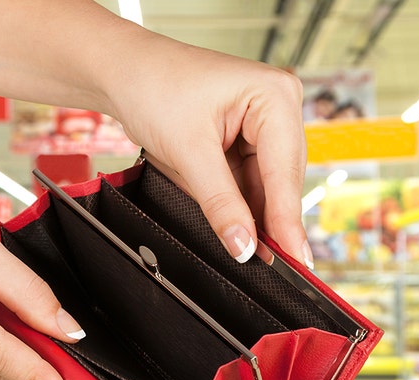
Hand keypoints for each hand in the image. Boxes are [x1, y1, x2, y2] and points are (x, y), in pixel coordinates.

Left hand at [106, 40, 310, 267]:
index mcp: (275, 96)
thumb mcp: (187, 151)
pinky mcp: (244, 139)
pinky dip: (241, 207)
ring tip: (254, 255)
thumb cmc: (153, 86)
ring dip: (257, 218)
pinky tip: (241, 232)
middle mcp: (277, 107)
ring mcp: (262, 124)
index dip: (287, 221)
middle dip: (272, 222)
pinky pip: (249, 182)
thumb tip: (244, 246)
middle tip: (278, 269)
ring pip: (267, 186)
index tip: (296, 261)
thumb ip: (220, 203)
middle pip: (282, 181)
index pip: (284, 171)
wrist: (122, 72)